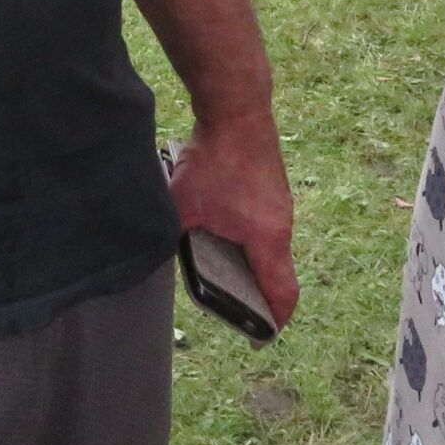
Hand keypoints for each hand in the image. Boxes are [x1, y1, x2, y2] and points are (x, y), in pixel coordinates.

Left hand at [164, 111, 298, 329]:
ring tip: (221, 264)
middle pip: (277, 270)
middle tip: (232, 304)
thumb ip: (176, 237)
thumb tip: (162, 256)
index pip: (283, 293)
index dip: (273, 321)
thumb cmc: (213, 160)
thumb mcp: (184, 207)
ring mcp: (281, 201)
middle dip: (257, 292)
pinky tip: (222, 225)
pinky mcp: (273, 183)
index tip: (260, 338)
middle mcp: (283, 224)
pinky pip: (267, 222)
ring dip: (251, 259)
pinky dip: (250, 235)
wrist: (237, 107)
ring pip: (271, 244)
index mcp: (268, 239)